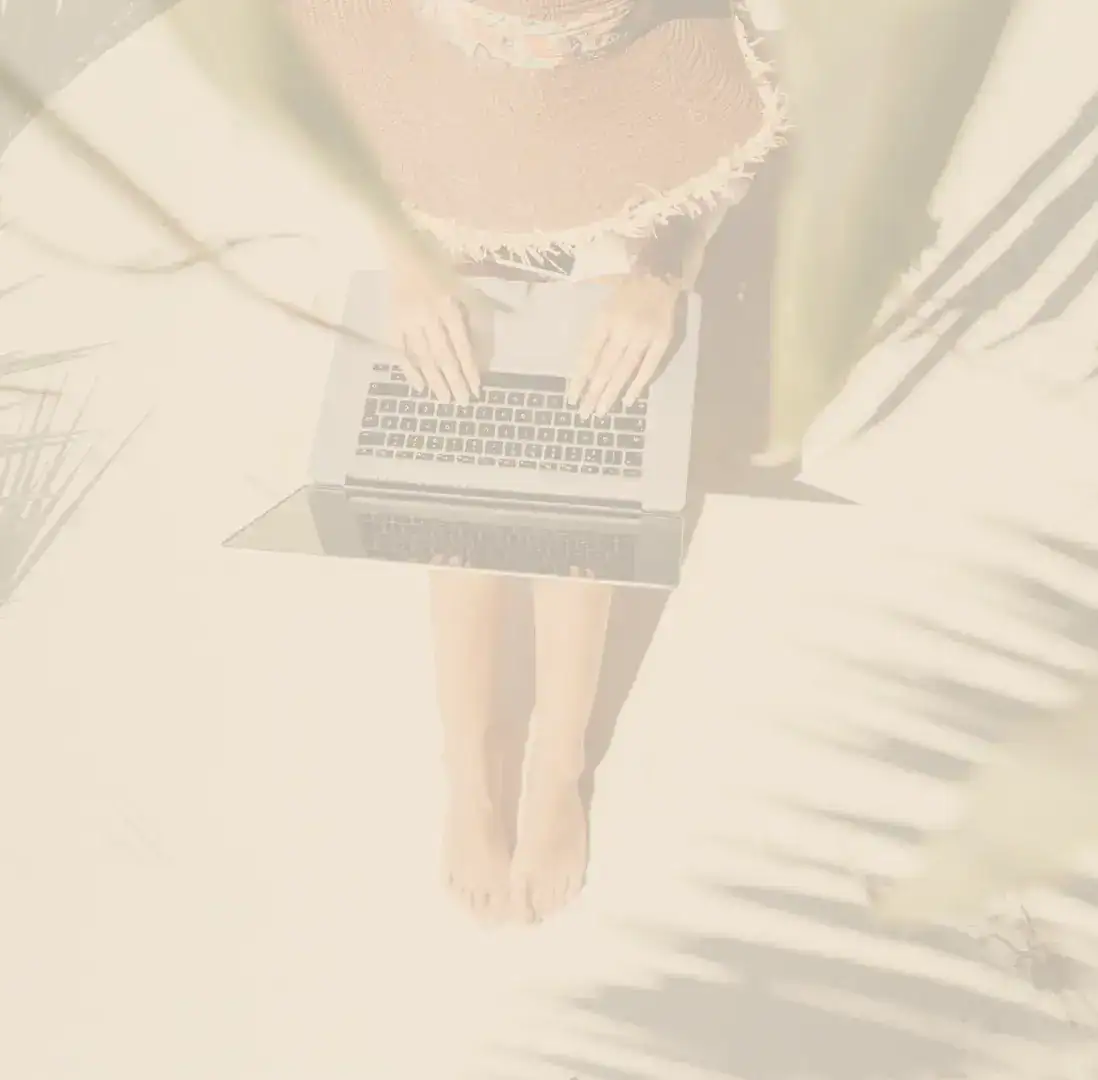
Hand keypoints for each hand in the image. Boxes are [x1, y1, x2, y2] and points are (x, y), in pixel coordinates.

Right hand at [387, 249, 480, 404]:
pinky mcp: (393, 322)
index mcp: (448, 306)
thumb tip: (482, 354)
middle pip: (443, 355)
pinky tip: (418, 386)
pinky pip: (400, 350)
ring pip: (423, 356)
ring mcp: (408, 320)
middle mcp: (428, 315)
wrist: (404, 250)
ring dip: (434, 380)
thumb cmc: (441, 268)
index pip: (461, 345)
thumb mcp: (466, 288)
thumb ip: (476, 319)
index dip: (469, 369)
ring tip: (443, 399)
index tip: (476, 388)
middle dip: (453, 381)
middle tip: (461, 403)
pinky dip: (409, 369)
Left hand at [569, 272, 680, 416]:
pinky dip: (638, 385)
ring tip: (600, 412)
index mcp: (603, 318)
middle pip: (604, 367)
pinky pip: (649, 367)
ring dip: (611, 394)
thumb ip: (588, 325)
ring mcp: (643, 336)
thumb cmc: (624, 286)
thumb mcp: (597, 301)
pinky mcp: (662, 341)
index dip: (578, 378)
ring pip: (624, 371)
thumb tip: (574, 356)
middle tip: (584, 414)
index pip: (587, 355)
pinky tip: (628, 401)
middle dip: (592, 393)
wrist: (659, 273)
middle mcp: (622, 329)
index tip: (571, 398)